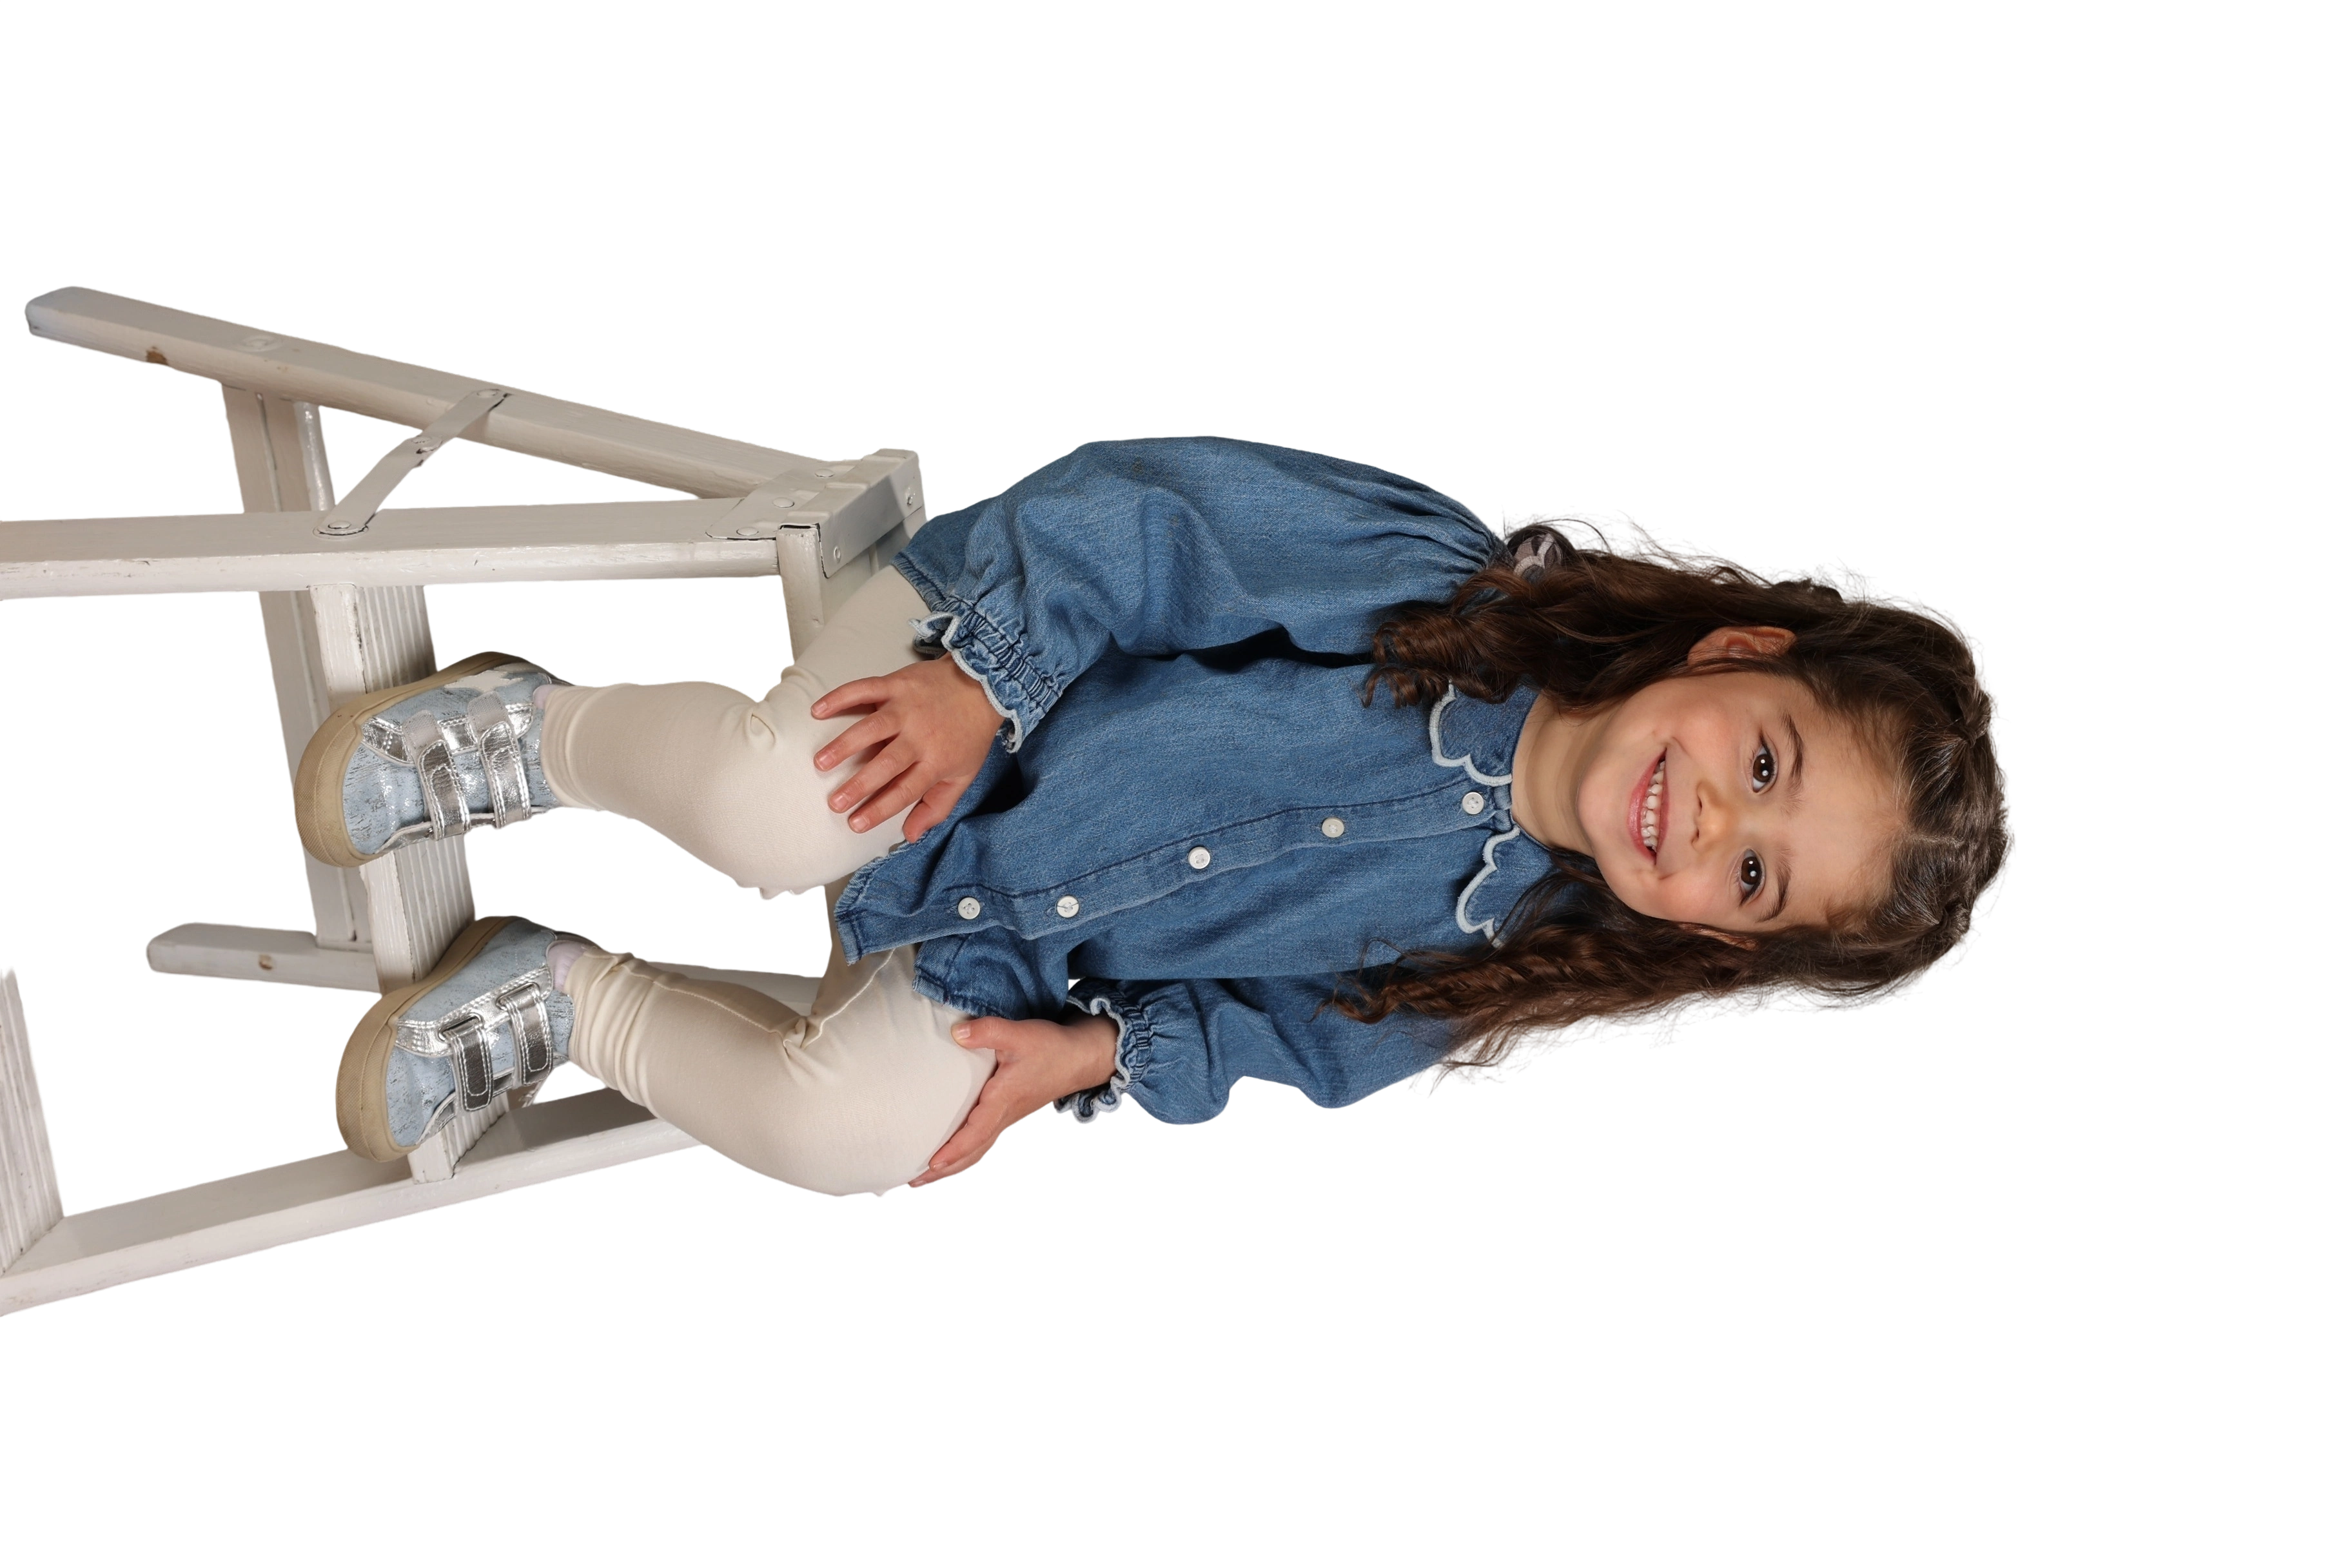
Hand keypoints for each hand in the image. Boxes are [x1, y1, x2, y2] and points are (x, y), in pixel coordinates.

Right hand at [810, 655, 1002, 841]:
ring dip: (844, 745)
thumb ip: (936, 807)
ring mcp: (906, 708)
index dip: (879, 809)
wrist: (983, 685)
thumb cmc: (969, 735)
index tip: (855, 824)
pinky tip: (817, 711)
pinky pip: (864, 690)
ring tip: (821, 763)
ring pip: (871, 728)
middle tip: (834, 803)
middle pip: (886, 764)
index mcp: (936, 761)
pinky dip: (839, 698)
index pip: (904, 791)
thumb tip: (911, 835)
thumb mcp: (963, 776)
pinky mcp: (897, 684)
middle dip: (858, 785)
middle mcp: (919, 736)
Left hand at [911, 1011, 1120, 1188]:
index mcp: (1003, 1101)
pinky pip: (982, 1139)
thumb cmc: (1051, 1047)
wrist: (1079, 1057)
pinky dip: (964, 1151)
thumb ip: (987, 1031)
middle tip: (913, 1181)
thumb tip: (956, 1033)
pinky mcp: (1007, 1112)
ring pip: (977, 1149)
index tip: (930, 1165)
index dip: (952, 1151)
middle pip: (971, 1152)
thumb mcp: (1019, 1034)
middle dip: (943, 1170)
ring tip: (925, 1174)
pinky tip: (951, 1150)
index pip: (974, 1134)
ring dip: (952, 1164)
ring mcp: (1006, 1117)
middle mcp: (1004, 1116)